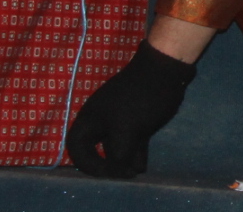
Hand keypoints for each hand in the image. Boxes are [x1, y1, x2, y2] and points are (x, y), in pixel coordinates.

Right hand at [65, 41, 196, 177]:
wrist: (166, 68)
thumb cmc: (140, 98)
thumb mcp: (126, 131)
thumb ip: (117, 154)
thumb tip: (120, 170)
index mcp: (90, 118)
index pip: (76, 148)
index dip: (87, 164)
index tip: (107, 172)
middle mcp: (101, 119)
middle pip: (95, 149)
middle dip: (108, 164)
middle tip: (121, 174)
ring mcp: (120, 117)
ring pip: (116, 145)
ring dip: (124, 160)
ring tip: (134, 172)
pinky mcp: (137, 117)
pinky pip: (131, 140)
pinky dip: (135, 152)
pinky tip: (142, 165)